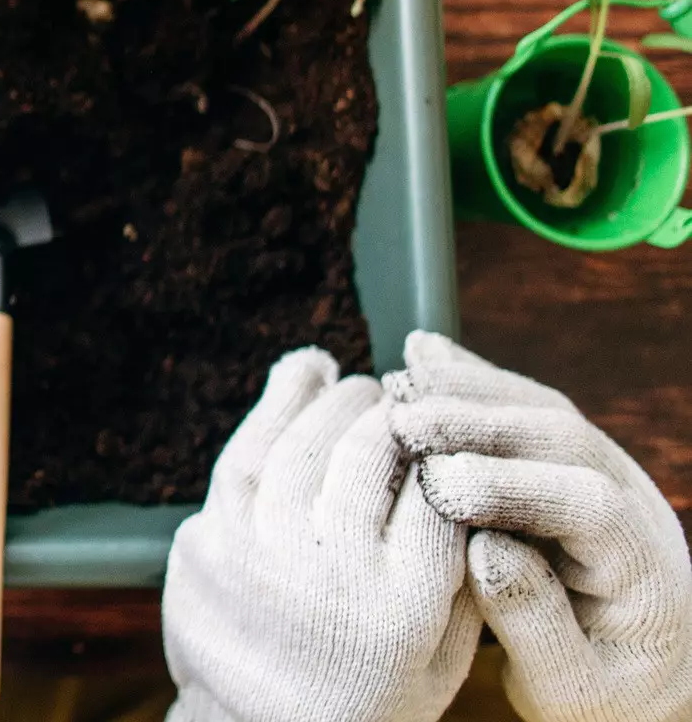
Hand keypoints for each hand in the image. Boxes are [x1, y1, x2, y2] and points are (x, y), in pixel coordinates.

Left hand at [163, 347, 478, 721]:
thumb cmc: (368, 694)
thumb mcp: (444, 655)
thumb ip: (463, 573)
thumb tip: (468, 473)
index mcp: (402, 605)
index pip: (437, 492)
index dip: (444, 449)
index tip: (448, 431)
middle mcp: (329, 572)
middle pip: (369, 455)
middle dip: (390, 415)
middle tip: (400, 400)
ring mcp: (258, 552)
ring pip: (302, 443)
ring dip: (333, 400)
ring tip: (354, 384)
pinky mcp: (208, 541)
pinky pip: (244, 454)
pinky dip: (274, 405)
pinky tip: (301, 374)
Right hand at [386, 331, 691, 721]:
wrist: (640, 678)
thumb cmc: (602, 694)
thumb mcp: (572, 688)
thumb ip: (534, 622)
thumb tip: (482, 547)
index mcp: (645, 571)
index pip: (588, 506)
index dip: (512, 488)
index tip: (437, 487)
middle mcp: (636, 506)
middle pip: (566, 440)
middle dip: (479, 423)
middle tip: (400, 419)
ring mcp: (608, 474)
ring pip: (545, 410)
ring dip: (470, 388)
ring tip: (400, 377)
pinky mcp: (571, 462)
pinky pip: (526, 407)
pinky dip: (474, 381)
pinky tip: (423, 356)